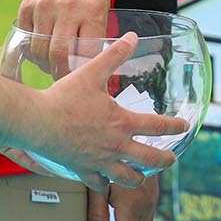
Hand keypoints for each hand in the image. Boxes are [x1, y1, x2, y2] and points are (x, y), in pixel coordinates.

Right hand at [17, 0, 110, 73]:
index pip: (87, 53)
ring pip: (39, 49)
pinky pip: (26, 38)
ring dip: (44, 63)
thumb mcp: (102, 7)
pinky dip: (32, 49)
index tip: (82, 78)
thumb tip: (92, 66)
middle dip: (60, 73)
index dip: (83, 70)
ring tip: (51, 65)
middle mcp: (67, 9)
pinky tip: (40, 50)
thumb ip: (96, 34)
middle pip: (59, 55)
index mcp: (91, 11)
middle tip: (63, 78)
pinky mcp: (26, 7)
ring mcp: (44, 8)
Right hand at [28, 33, 187, 189]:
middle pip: (149, 159)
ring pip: (127, 178)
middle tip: (171, 159)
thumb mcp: (92, 71)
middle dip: (164, 160)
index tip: (183, 126)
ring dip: (138, 177)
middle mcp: (116, 146)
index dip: (175, 126)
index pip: (158, 126)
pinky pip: (99, 183)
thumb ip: (115, 54)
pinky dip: (105, 183)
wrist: (37, 121)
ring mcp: (100, 161)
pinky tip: (106, 180)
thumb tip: (131, 37)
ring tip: (142, 176)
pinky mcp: (82, 169)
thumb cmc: (63, 98)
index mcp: (123, 123)